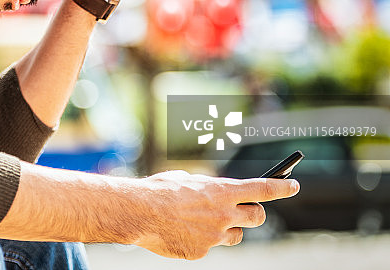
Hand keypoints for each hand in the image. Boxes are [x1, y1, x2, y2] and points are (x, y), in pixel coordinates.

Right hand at [131, 170, 299, 259]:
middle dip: (254, 213)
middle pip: (257, 217)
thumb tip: (214, 196)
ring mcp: (215, 236)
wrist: (139, 213)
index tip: (294, 184)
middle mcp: (224, 214)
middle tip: (244, 211)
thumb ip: (207, 189)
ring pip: (235, 235)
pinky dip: (199, 239)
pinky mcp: (202, 252)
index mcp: (222, 191)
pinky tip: (181, 232)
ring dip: (227, 229)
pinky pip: (209, 246)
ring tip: (204, 221)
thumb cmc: (159, 190)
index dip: (282, 187)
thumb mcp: (186, 180)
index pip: (263, 189)